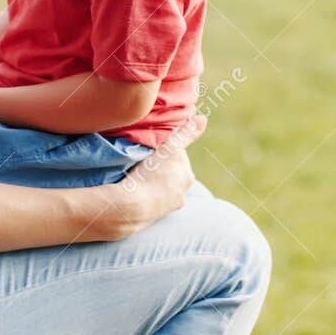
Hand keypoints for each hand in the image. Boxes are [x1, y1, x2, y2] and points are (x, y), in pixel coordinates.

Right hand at [99, 113, 206, 238]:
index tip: (152, 148)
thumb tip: (203, 118)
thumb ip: (186, 133)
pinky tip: (136, 191)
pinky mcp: (153, 216)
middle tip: (143, 161)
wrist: (131, 207)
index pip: (178, 158)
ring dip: (153, 183)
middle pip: (171, 174)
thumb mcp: (170, 148)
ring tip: (137, 176)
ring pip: (161, 189)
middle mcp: (181, 193)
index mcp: (186, 176)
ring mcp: (167, 207)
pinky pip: (150, 200)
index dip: (165, 150)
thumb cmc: (152, 174)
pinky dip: (145, 195)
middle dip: (161, 168)